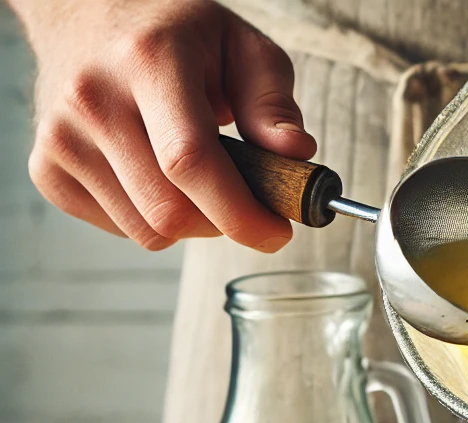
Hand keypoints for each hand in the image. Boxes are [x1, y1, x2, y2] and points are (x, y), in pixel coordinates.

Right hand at [10, 0, 316, 251]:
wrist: (86, 13)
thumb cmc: (175, 37)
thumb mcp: (239, 46)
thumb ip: (273, 101)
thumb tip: (297, 154)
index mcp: (147, 61)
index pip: (191, 162)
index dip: (241, 214)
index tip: (277, 232)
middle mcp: (93, 98)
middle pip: (170, 212)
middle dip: (222, 223)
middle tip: (242, 200)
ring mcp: (61, 136)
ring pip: (148, 232)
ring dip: (190, 224)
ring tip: (195, 179)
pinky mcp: (47, 169)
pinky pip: (121, 230)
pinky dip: (151, 220)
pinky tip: (154, 176)